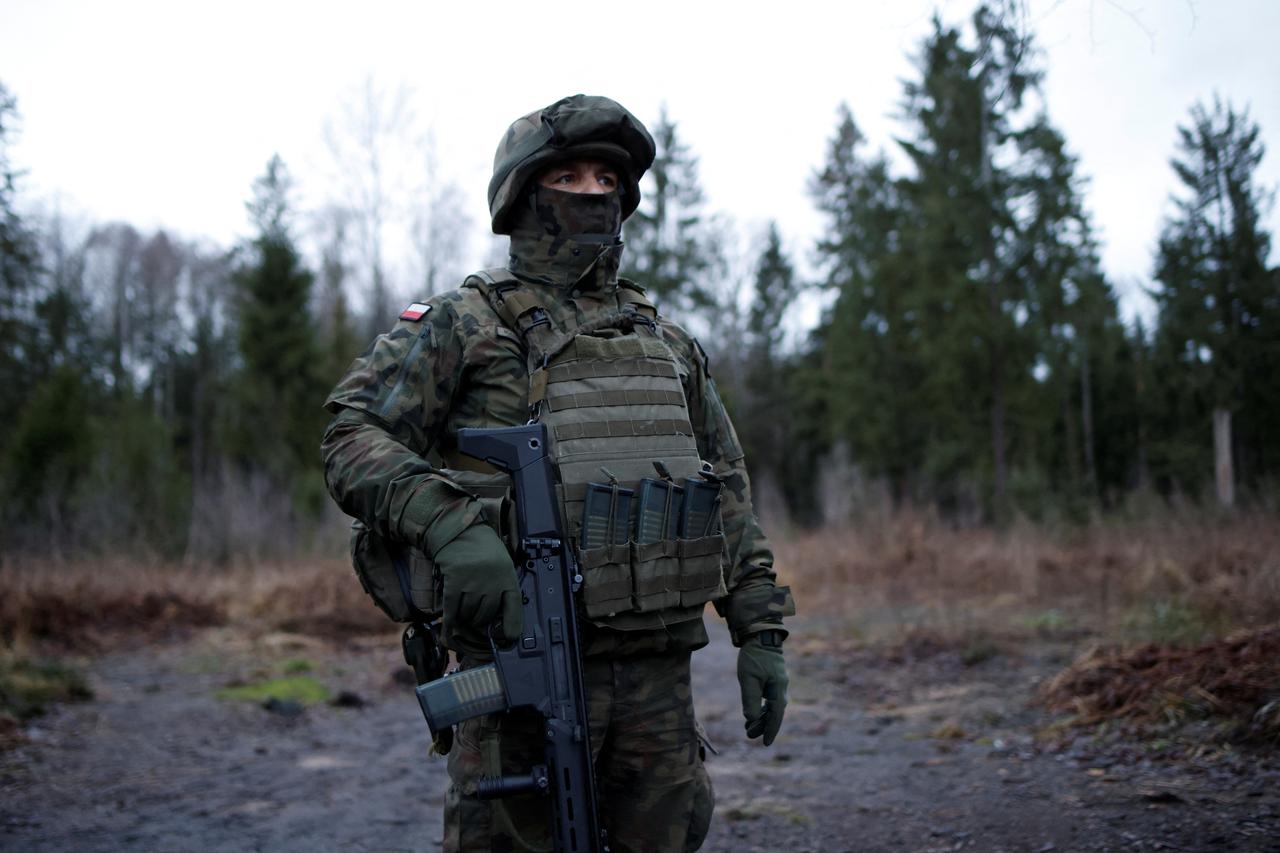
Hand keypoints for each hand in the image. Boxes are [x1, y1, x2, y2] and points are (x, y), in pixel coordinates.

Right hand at [432, 522, 521, 642]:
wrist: (459, 531)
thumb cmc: (482, 548)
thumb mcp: (501, 563)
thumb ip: (501, 586)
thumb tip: (497, 616)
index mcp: (507, 576)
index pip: (514, 607)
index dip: (512, 625)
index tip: (510, 638)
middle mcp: (492, 582)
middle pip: (487, 615)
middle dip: (480, 619)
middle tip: (475, 615)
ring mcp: (473, 583)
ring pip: (469, 614)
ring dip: (464, 616)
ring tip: (463, 608)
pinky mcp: (454, 583)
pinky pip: (452, 609)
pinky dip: (450, 620)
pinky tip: (449, 625)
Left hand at [736, 631, 787, 745]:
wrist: (761, 636)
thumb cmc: (754, 657)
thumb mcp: (748, 679)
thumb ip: (750, 699)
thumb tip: (751, 718)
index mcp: (778, 689)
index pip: (776, 715)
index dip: (770, 730)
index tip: (765, 743)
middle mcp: (781, 688)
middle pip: (774, 713)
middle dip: (763, 726)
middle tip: (749, 735)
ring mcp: (778, 684)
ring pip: (772, 707)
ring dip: (761, 718)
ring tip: (749, 727)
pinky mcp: (773, 680)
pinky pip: (770, 699)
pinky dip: (762, 708)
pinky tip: (753, 713)